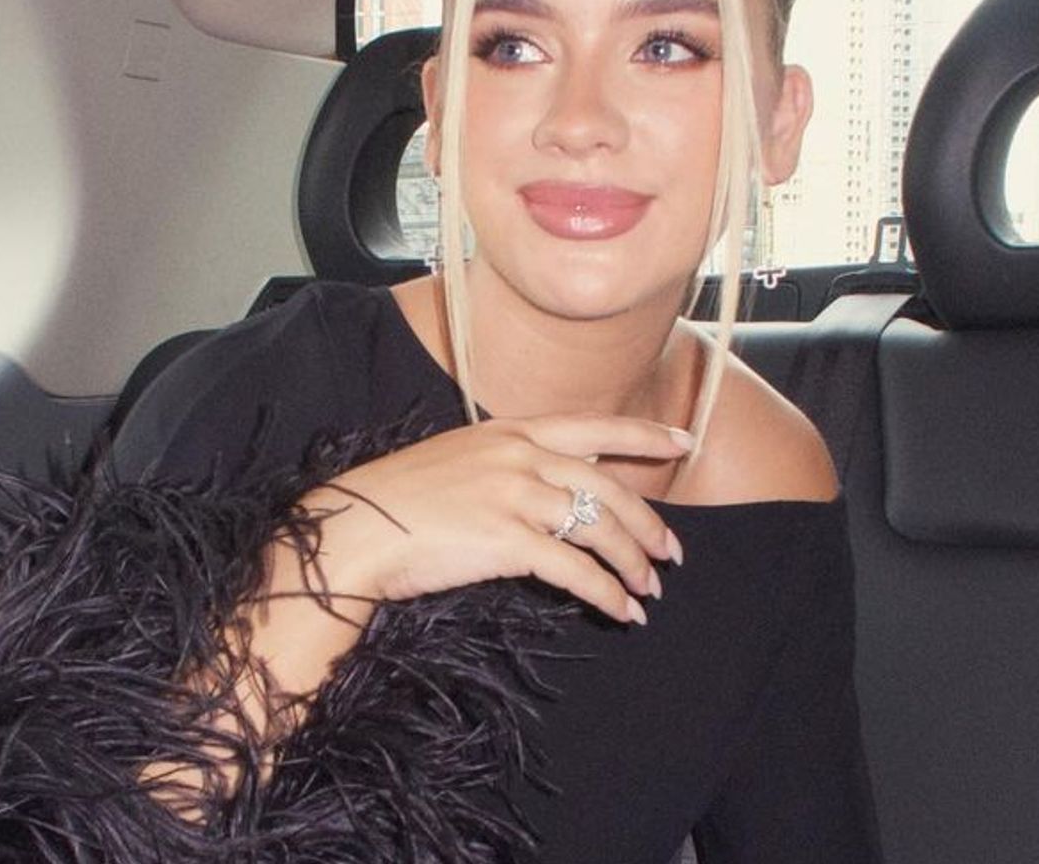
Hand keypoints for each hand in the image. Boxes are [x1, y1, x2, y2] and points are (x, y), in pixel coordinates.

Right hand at [304, 415, 690, 625]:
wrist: (355, 526)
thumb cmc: (398, 501)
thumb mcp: (458, 459)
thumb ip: (506, 463)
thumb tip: (550, 485)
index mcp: (509, 430)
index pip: (593, 426)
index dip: (644, 435)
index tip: (684, 442)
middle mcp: (518, 455)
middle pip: (608, 486)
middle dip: (648, 524)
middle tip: (672, 554)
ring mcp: (513, 495)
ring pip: (599, 528)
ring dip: (632, 564)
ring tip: (647, 591)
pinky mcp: (506, 540)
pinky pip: (575, 569)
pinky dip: (605, 593)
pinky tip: (620, 611)